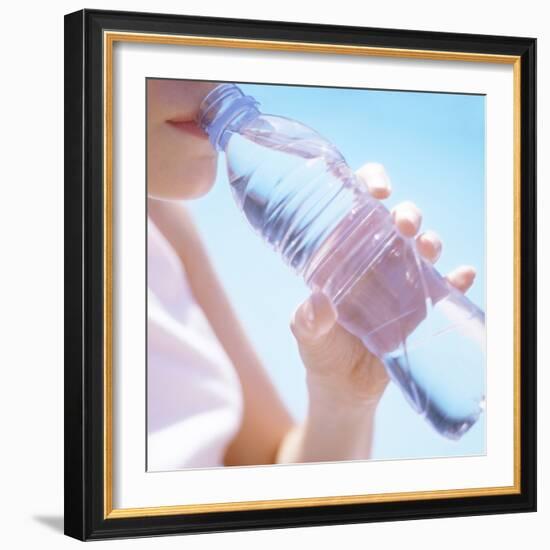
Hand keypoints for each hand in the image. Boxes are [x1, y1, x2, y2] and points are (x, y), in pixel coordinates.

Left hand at [290, 162, 475, 408]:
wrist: (344, 386)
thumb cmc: (321, 349)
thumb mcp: (307, 333)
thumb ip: (308, 320)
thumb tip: (319, 303)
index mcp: (344, 254)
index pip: (358, 206)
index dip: (371, 186)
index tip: (377, 190)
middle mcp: (375, 259)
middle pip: (397, 222)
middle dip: (406, 214)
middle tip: (403, 224)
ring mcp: (400, 280)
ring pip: (423, 248)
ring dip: (430, 242)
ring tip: (426, 249)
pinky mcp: (420, 306)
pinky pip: (444, 287)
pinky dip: (456, 280)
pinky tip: (462, 276)